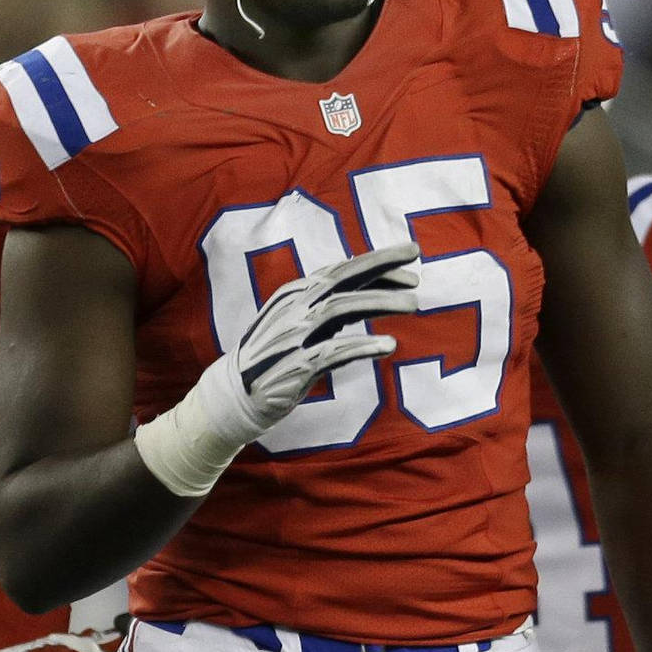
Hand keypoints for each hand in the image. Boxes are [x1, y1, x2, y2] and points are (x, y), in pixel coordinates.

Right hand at [137, 243, 422, 496]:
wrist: (234, 395)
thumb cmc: (275, 355)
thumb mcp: (300, 321)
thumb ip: (331, 306)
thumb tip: (373, 291)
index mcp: (297, 293)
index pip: (342, 269)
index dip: (378, 261)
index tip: (411, 256)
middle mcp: (294, 307)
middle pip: (342, 278)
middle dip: (381, 267)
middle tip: (417, 264)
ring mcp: (293, 335)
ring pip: (340, 308)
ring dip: (379, 303)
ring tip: (414, 304)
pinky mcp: (296, 366)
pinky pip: (333, 352)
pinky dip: (362, 346)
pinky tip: (389, 345)